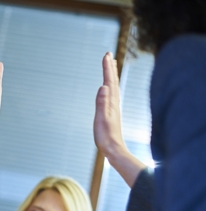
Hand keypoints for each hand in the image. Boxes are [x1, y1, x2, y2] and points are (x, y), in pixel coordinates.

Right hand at [94, 52, 145, 186]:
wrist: (113, 149)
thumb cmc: (106, 137)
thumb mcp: (101, 119)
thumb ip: (102, 103)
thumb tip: (103, 87)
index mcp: (111, 102)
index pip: (109, 81)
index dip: (107, 68)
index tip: (106, 54)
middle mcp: (114, 102)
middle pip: (112, 81)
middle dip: (110, 67)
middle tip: (109, 54)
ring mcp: (114, 107)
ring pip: (113, 87)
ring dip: (111, 75)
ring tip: (111, 66)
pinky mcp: (112, 112)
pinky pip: (112, 94)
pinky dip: (111, 86)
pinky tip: (109, 88)